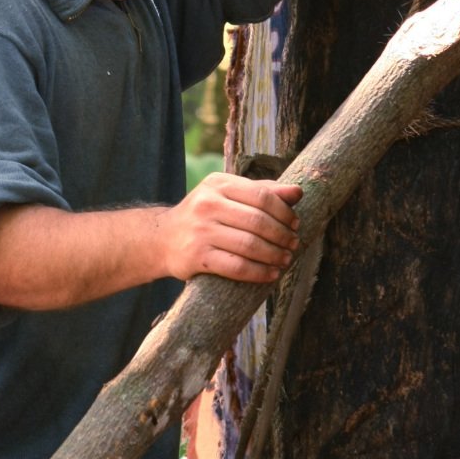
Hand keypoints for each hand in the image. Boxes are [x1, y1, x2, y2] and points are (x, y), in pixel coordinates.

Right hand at [157, 172, 301, 282]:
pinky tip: (271, 274)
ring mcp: (201, 231)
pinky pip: (236, 267)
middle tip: (293, 244)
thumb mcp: (227, 195)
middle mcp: (207, 204)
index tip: (295, 224)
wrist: (162, 239)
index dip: (284, 212)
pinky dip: (259, 272)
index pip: (262, 195)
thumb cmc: (204, 216)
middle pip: (258, 221)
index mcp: (218, 184)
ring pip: (250, 245)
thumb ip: (261, 191)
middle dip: (282, 235)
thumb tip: (297, 192)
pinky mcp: (197, 257)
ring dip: (274, 255)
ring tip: (285, 260)